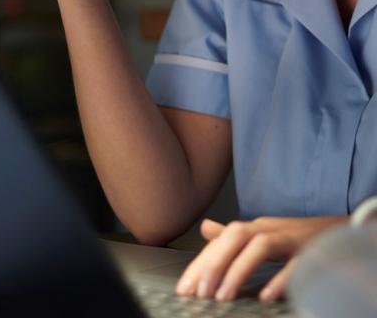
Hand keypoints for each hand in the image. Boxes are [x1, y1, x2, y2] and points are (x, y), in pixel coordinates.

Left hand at [175, 215, 347, 301]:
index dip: (201, 262)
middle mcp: (270, 228)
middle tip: (199, 292)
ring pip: (261, 246)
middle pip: (237, 235)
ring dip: (239, 270)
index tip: (185, 287)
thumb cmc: (297, 237)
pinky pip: (295, 263)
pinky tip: (265, 296)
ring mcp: (292, 238)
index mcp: (256, 227)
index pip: (223, 239)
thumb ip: (234, 236)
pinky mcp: (312, 252)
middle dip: (214, 262)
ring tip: (222, 297)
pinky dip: (280, 279)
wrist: (339, 232)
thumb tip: (205, 229)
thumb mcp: (262, 234)